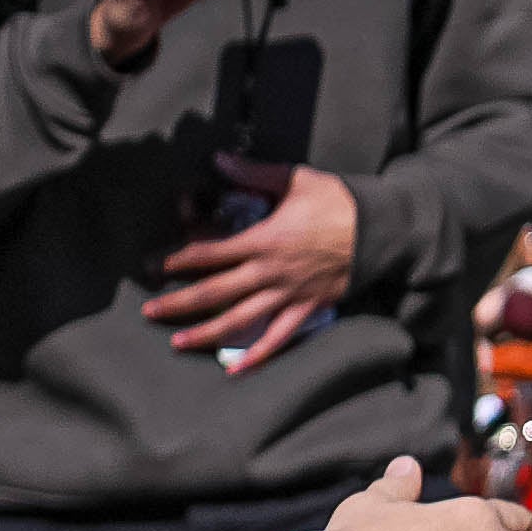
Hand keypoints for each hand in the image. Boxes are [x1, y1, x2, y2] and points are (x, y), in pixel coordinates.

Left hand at [149, 158, 359, 371]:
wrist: (381, 229)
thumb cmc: (338, 201)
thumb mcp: (296, 179)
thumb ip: (254, 172)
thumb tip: (219, 159)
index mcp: (264, 239)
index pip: (212, 252)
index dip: (181, 259)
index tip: (156, 267)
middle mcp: (270, 271)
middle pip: (216, 291)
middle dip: (180, 303)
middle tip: (150, 311)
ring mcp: (288, 294)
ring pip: (240, 320)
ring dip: (206, 333)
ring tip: (177, 344)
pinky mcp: (307, 308)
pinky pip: (279, 337)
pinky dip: (257, 356)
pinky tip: (235, 371)